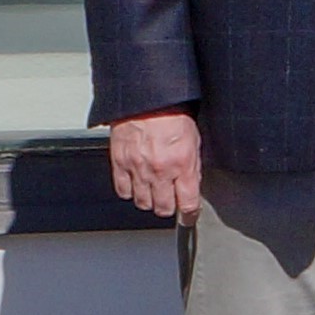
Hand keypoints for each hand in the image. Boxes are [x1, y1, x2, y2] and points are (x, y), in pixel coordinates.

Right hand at [109, 107, 202, 223]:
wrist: (147, 99)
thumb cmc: (173, 113)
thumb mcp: (194, 138)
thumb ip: (192, 166)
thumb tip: (192, 186)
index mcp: (182, 163)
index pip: (187, 202)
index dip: (190, 213)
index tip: (190, 215)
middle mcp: (159, 170)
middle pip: (163, 208)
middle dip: (169, 207)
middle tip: (172, 200)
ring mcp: (137, 169)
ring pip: (142, 203)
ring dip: (150, 200)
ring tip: (155, 190)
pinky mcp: (120, 164)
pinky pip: (123, 191)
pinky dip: (130, 191)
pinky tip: (137, 183)